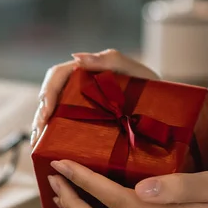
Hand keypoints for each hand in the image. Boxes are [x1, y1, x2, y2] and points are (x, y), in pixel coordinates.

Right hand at [30, 49, 158, 145]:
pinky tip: (50, 150)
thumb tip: (76, 57)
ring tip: (38, 145)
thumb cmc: (154, 88)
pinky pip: (66, 129)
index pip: (58, 76)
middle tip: (38, 134)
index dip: (48, 92)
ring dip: (43, 128)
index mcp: (87, 72)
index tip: (46, 111)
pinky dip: (54, 139)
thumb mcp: (135, 71)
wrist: (169, 113)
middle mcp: (81, 89)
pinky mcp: (86, 125)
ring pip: (54, 115)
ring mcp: (82, 108)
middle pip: (51, 97)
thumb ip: (109, 60)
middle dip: (41, 115)